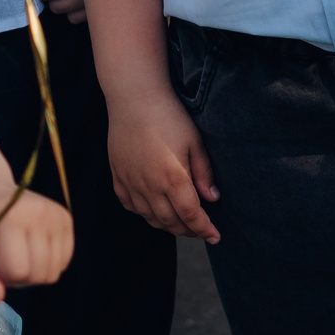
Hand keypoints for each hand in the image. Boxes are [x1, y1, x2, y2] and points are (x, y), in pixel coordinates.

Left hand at [0, 173, 73, 302]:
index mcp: (9, 220)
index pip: (17, 272)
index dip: (0, 276)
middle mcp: (39, 214)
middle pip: (38, 274)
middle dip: (18, 277)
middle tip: (2, 258)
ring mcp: (56, 215)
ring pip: (53, 272)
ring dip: (33, 272)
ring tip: (17, 253)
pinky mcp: (65, 218)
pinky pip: (64, 260)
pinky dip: (47, 263)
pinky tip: (31, 249)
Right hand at [107, 92, 218, 242]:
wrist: (134, 97)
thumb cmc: (169, 115)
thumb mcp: (194, 141)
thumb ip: (203, 173)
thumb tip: (213, 198)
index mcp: (173, 178)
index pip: (191, 216)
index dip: (204, 230)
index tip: (215, 237)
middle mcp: (150, 186)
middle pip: (171, 222)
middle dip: (188, 231)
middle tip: (201, 231)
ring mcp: (131, 183)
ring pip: (150, 218)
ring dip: (168, 225)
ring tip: (181, 224)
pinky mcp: (118, 177)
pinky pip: (131, 206)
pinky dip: (145, 214)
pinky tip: (155, 209)